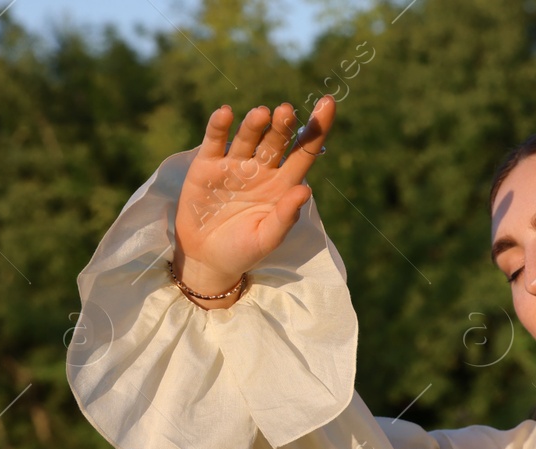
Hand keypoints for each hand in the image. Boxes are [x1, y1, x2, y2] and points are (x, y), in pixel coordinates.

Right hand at [171, 97, 335, 298]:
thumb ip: (285, 216)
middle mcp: (261, 169)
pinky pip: (214, 140)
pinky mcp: (207, 165)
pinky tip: (226, 114)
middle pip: (276, 141)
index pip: (304, 152)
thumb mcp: (267, 239)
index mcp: (283, 185)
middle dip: (283, 126)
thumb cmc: (243, 250)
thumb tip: (305, 190)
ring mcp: (234, 165)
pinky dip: (219, 126)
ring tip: (263, 114)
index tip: (328, 103)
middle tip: (287, 112)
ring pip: (248, 137)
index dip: (316, 129)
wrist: (207, 259)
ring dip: (255, 124)